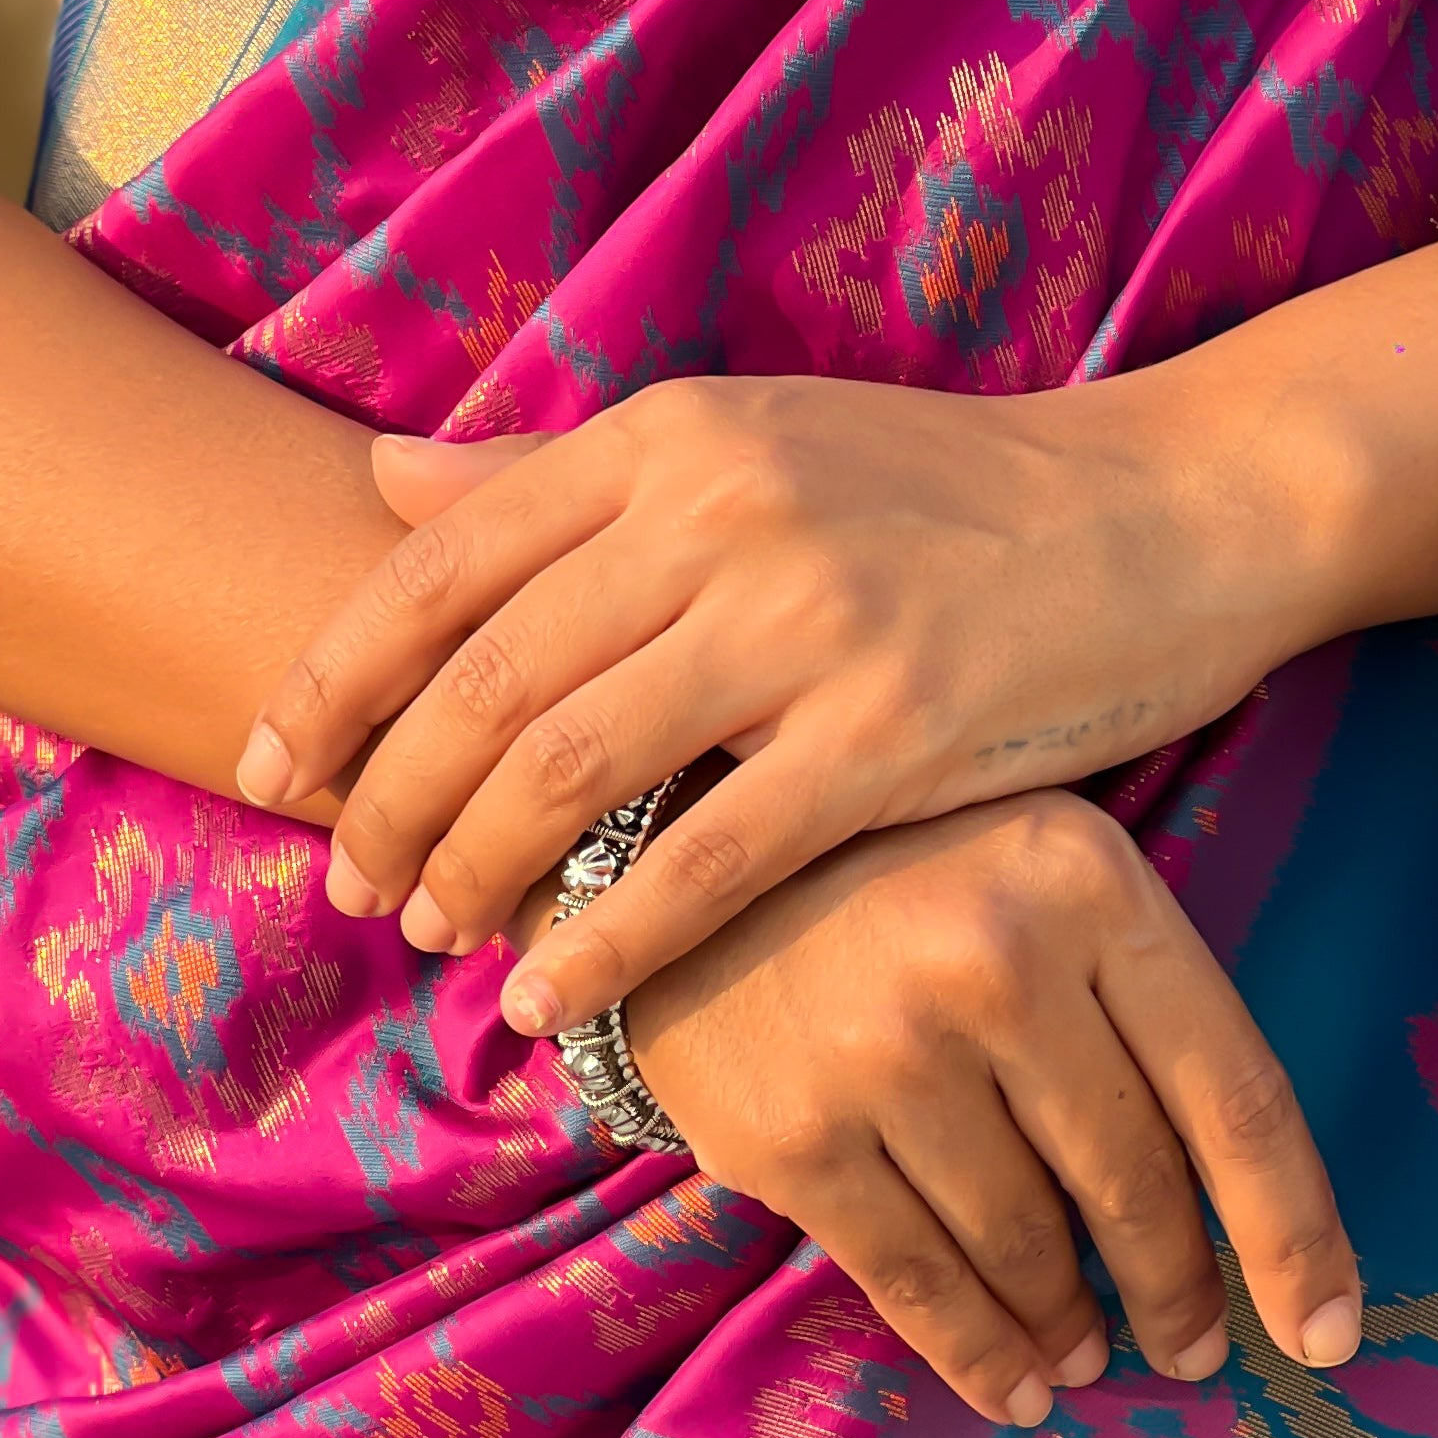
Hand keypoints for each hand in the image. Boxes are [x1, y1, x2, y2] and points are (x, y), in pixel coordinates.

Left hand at [236, 239, 1437, 1033]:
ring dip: (475, 876)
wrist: (1167, 507)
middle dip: (385, 799)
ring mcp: (806, 620)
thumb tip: (384, 483)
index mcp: (674, 434)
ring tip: (433, 939)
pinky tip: (556, 1003)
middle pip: (485, 682)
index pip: (443, 559)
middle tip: (346, 882)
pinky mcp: (892, 731)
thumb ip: (567, 469)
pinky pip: (704, 861)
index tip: (270, 764)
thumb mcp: (755, 438)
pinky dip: (607, 943)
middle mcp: (720, 509)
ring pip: (570, 774)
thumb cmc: (946, 491)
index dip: (336, 676)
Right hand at [620, 787, 1363, 1421]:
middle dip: (1178, 1290)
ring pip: (1029, 1244)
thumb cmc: (907, 862)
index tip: (1328, 1335)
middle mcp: (996, 960)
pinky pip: (919, 1283)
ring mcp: (886, 1051)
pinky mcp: (794, 1133)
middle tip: (1192, 1349)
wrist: (680, 844)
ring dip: (1074, 1324)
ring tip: (1090, 1353)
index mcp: (1089, 882)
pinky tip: (1017, 1385)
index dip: (1291, 1234)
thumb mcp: (1045, 865)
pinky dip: (981, 1354)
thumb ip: (1139, 996)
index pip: (1234, 1093)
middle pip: (1133, 1182)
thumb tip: (1248, 1205)